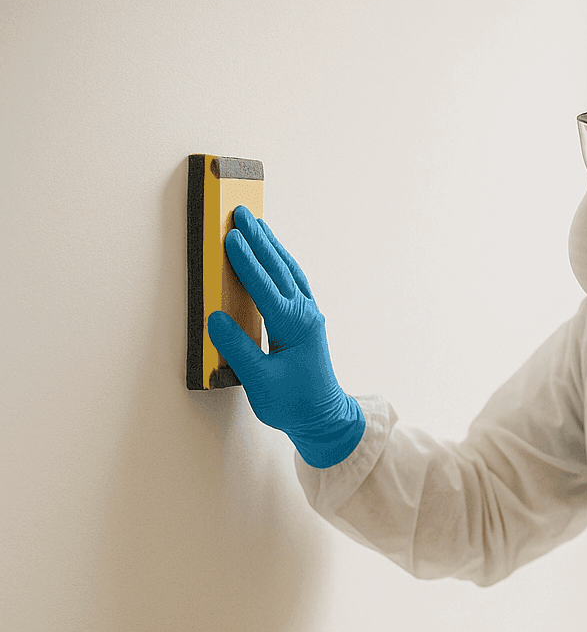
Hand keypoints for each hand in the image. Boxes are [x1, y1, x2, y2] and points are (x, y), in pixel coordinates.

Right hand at [208, 205, 364, 467]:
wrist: (324, 418)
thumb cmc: (294, 404)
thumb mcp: (260, 382)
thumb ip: (238, 349)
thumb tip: (216, 318)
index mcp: (293, 327)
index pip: (265, 287)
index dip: (246, 262)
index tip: (230, 237)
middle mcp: (305, 315)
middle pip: (279, 269)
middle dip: (260, 240)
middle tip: (241, 213)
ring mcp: (309, 316)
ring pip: (289, 271)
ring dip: (272, 246)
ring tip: (257, 223)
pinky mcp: (308, 320)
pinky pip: (293, 282)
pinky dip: (281, 262)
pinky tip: (273, 252)